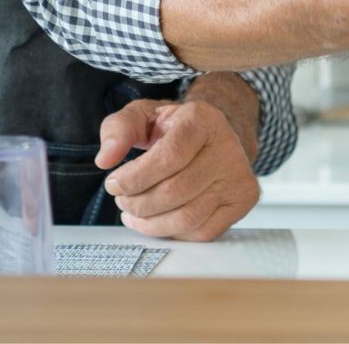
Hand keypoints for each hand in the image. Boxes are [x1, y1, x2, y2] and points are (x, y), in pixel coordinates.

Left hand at [95, 99, 258, 240]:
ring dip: (150, 223)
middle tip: (122, 200)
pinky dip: (172, 232)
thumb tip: (106, 159)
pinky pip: (203, 231)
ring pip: (188, 217)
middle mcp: (227, 147)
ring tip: (133, 213)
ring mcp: (238, 176)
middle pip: (175, 191)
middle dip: (138, 202)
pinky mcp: (243, 200)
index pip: (170, 156)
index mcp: (203, 120)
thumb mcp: (143, 116)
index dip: (137, 177)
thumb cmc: (174, 128)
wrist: (212, 135)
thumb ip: (118, 129)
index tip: (114, 183)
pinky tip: (156, 221)